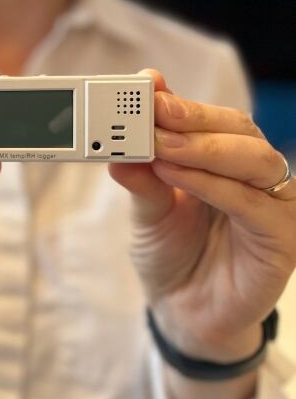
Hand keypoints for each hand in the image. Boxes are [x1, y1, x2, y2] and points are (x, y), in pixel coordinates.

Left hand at [110, 69, 295, 361]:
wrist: (183, 311)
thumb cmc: (170, 253)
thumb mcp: (147, 210)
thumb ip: (141, 176)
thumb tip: (117, 144)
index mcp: (221, 159)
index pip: (209, 118)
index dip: (180, 101)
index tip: (147, 86)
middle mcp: (251, 175)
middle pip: (236, 129)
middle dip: (191, 117)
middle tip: (152, 111)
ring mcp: (271, 204)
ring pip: (253, 159)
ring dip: (203, 148)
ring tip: (160, 146)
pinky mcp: (280, 238)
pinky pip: (253, 204)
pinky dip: (214, 185)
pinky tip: (178, 176)